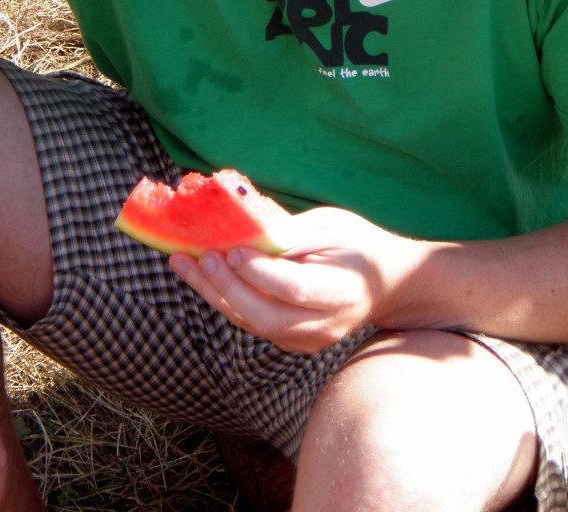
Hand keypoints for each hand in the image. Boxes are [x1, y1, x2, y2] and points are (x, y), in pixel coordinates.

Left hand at [170, 206, 421, 352]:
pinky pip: (251, 322)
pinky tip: (200, 273)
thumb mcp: (331, 226)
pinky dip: (224, 297)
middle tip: (201, 256)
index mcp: (342, 292)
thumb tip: (245, 229)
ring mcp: (306, 340)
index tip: (234, 248)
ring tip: (182, 262)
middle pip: (267, 317)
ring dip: (213, 292)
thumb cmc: (356, 244)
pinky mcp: (290, 341)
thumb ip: (291, 233)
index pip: (296, 289)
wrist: (385, 284)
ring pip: (252, 323)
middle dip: (228, 287)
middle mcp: (324, 326)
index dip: (261, 272)